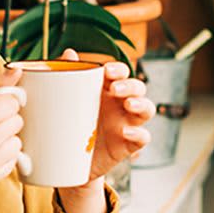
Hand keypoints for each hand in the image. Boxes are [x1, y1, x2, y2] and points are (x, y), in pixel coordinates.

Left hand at [60, 49, 154, 181]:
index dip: (118, 69)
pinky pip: (144, 137)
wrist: (67, 159)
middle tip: (115, 89)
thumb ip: (68, 76)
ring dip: (142, 104)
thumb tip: (69, 53)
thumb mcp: (66, 101)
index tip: (106, 71)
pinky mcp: (129, 144)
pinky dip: (139, 134)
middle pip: (137, 88)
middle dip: (130, 85)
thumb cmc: (69, 124)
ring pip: (147, 109)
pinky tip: (126, 132)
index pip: (120, 73)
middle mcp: (120, 104)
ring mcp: (127, 123)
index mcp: (106, 90)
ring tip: (129, 104)